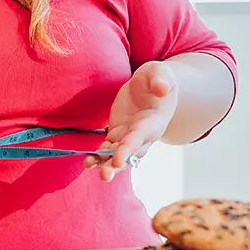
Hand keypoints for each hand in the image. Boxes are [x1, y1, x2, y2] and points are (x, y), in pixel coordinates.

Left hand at [86, 61, 178, 181]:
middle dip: (116, 164)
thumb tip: (162, 88)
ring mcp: (129, 136)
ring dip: (104, 163)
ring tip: (89, 167)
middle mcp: (142, 135)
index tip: (118, 159)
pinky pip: (108, 148)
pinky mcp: (117, 134)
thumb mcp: (161, 73)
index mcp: (153, 122)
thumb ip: (161, 80)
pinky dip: (98, 156)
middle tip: (105, 176)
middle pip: (129, 153)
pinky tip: (87, 163)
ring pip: (117, 154)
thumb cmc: (158, 78)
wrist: (152, 86)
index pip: (140, 137)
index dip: (129, 149)